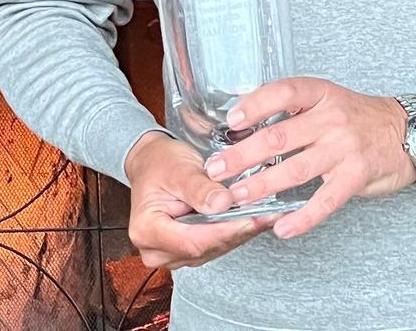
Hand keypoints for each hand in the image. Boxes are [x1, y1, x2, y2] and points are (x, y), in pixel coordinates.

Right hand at [124, 130, 279, 270]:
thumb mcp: (179, 169)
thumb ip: (200, 188)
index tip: (252, 219)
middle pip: (203, 248)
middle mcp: (155, 250)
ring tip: (267, 216)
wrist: (150, 163)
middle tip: (269, 216)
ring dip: (239, 233)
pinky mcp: (184, 250)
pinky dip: (233, 232)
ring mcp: (170, 253)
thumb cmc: (160, 163)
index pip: (192, 240)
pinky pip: (212, 245)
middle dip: (238, 231)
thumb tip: (224, 203)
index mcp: (146, 230)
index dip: (225, 231)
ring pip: (211, 249)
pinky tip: (253, 219)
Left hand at [202, 78, 415, 240]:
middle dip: (243, 154)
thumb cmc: (359, 118)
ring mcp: (344, 148)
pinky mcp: (355, 176)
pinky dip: (302, 217)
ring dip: (262, 185)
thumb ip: (296, 111)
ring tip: (237, 196)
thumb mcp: (329, 100)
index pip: (284, 92)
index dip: (255, 104)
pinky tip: (283, 227)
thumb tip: (247, 127)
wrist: (408, 132)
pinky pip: (325, 201)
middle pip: (280, 135)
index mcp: (321, 94)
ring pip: (296, 168)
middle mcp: (332, 118)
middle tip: (217, 169)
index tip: (231, 120)